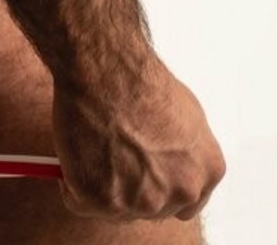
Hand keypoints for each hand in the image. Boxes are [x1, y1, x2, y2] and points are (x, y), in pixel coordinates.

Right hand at [52, 54, 225, 221]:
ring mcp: (143, 203)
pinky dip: (70, 181)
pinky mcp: (103, 202)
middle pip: (151, 208)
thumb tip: (169, 161)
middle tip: (111, 154)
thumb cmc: (140, 80)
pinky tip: (75, 150)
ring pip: (115, 208)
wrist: (107, 68)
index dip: (160, 186)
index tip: (142, 174)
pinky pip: (78, 201)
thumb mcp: (187, 113)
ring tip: (93, 143)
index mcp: (206, 172)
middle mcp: (180, 193)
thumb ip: (186, 152)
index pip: (185, 202)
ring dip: (100, 185)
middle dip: (131, 187)